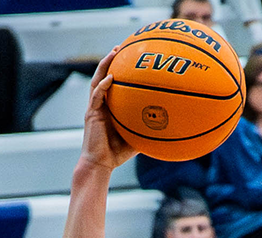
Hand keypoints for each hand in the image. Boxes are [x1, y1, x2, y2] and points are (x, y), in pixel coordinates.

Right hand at [80, 52, 137, 170]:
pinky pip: (97, 96)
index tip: (128, 57)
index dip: (117, 69)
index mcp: (108, 108)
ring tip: (114, 52)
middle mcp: (100, 104)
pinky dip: (103, 85)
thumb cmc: (117, 154)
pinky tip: (111, 78)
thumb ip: (148, 128)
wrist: (100, 165)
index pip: (111, 84)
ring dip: (105, 65)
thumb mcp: (137, 137)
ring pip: (97, 81)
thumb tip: (170, 125)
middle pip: (103, 76)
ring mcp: (94, 108)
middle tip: (120, 47)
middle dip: (110, 60)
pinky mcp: (91, 114)